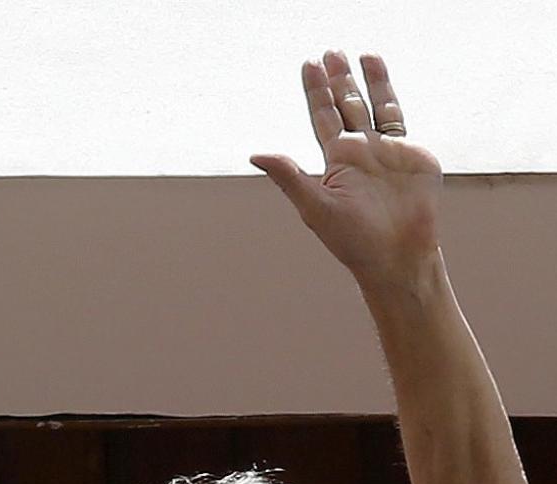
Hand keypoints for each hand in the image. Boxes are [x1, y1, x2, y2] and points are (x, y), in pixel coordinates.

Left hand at [250, 52, 441, 288]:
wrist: (396, 252)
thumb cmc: (352, 238)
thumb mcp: (315, 205)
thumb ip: (288, 176)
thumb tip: (254, 153)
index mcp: (333, 162)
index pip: (320, 117)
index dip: (314, 92)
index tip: (308, 65)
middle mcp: (356, 152)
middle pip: (343, 106)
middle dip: (336, 80)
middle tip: (328, 52)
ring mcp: (383, 149)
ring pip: (371, 105)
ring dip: (362, 81)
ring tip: (357, 53)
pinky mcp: (409, 151)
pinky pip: (396, 115)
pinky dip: (388, 93)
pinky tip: (379, 73)